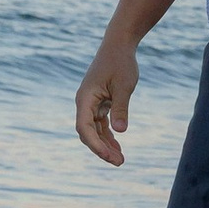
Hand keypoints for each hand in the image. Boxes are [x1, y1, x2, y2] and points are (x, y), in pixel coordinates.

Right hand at [75, 42, 138, 164]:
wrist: (119, 45)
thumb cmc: (121, 62)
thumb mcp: (123, 86)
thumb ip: (121, 108)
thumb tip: (120, 131)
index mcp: (85, 98)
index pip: (84, 128)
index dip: (96, 145)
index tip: (110, 156)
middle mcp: (84, 103)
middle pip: (88, 132)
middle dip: (101, 149)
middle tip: (119, 162)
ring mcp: (91, 103)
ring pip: (94, 130)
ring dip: (105, 145)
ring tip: (120, 160)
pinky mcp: (99, 102)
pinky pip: (100, 124)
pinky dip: (108, 135)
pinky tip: (117, 146)